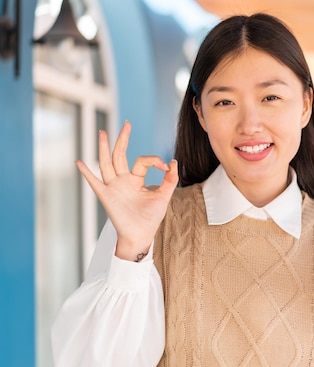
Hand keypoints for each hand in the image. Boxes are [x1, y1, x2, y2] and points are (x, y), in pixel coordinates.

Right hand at [76, 121, 178, 260]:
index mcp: (136, 179)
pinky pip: (94, 182)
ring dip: (103, 148)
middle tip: (127, 124)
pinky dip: (86, 173)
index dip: (154, 160)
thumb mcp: (163, 196)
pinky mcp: (106, 196)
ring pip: (107, 163)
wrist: (141, 235)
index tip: (165, 166)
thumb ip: (169, 180)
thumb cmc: (151, 217)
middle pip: (120, 155)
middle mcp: (123, 180)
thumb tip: (173, 162)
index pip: (142, 161)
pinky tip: (80, 162)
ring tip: (102, 132)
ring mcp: (113, 187)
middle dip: (123, 139)